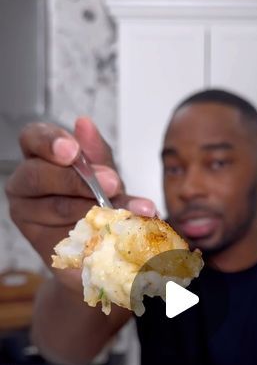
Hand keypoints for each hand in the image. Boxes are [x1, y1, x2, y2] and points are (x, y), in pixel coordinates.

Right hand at [5, 117, 155, 286]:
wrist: (105, 241)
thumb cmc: (99, 197)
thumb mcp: (104, 171)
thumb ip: (95, 152)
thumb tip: (84, 124)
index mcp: (38, 154)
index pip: (33, 138)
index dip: (50, 142)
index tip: (74, 150)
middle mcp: (25, 181)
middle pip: (39, 175)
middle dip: (78, 180)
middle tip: (111, 183)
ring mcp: (27, 212)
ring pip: (55, 206)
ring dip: (93, 208)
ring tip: (123, 210)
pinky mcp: (38, 240)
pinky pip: (65, 234)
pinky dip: (95, 231)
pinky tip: (115, 230)